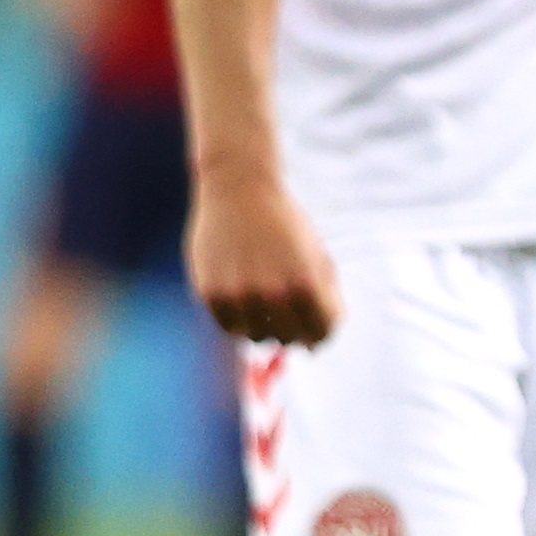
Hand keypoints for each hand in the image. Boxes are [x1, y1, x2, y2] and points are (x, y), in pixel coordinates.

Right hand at [188, 167, 340, 345]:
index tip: (315, 328)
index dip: (320, 334)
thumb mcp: (316, 256)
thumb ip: (325, 299)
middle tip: (288, 309)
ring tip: (264, 297)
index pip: (320, 333)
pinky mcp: (211, 294)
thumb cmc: (285, 226)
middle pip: (290, 339)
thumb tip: (317, 345)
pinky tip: (244, 298)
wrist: (240, 190)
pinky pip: (230, 328)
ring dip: (265, 325)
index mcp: (306, 284)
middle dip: (294, 330)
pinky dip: (239, 321)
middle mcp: (272, 294)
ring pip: (257, 338)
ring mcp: (239, 296)